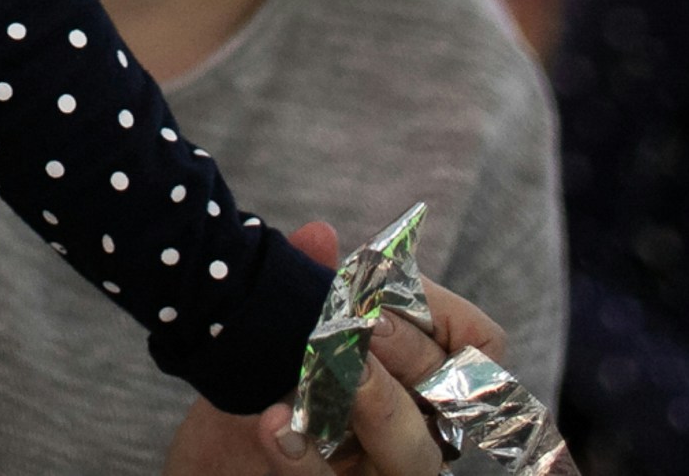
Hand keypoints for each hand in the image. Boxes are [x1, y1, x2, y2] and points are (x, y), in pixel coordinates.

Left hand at [155, 223, 517, 475]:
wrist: (212, 449)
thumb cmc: (264, 385)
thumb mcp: (280, 331)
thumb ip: (306, 287)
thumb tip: (318, 236)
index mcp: (419, 379)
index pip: (476, 347)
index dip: (444, 315)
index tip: (385, 289)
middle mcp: (415, 429)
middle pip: (450, 396)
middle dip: (410, 352)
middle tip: (366, 322)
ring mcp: (377, 471)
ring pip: (412, 451)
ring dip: (379, 401)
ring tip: (336, 362)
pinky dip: (303, 456)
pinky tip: (274, 424)